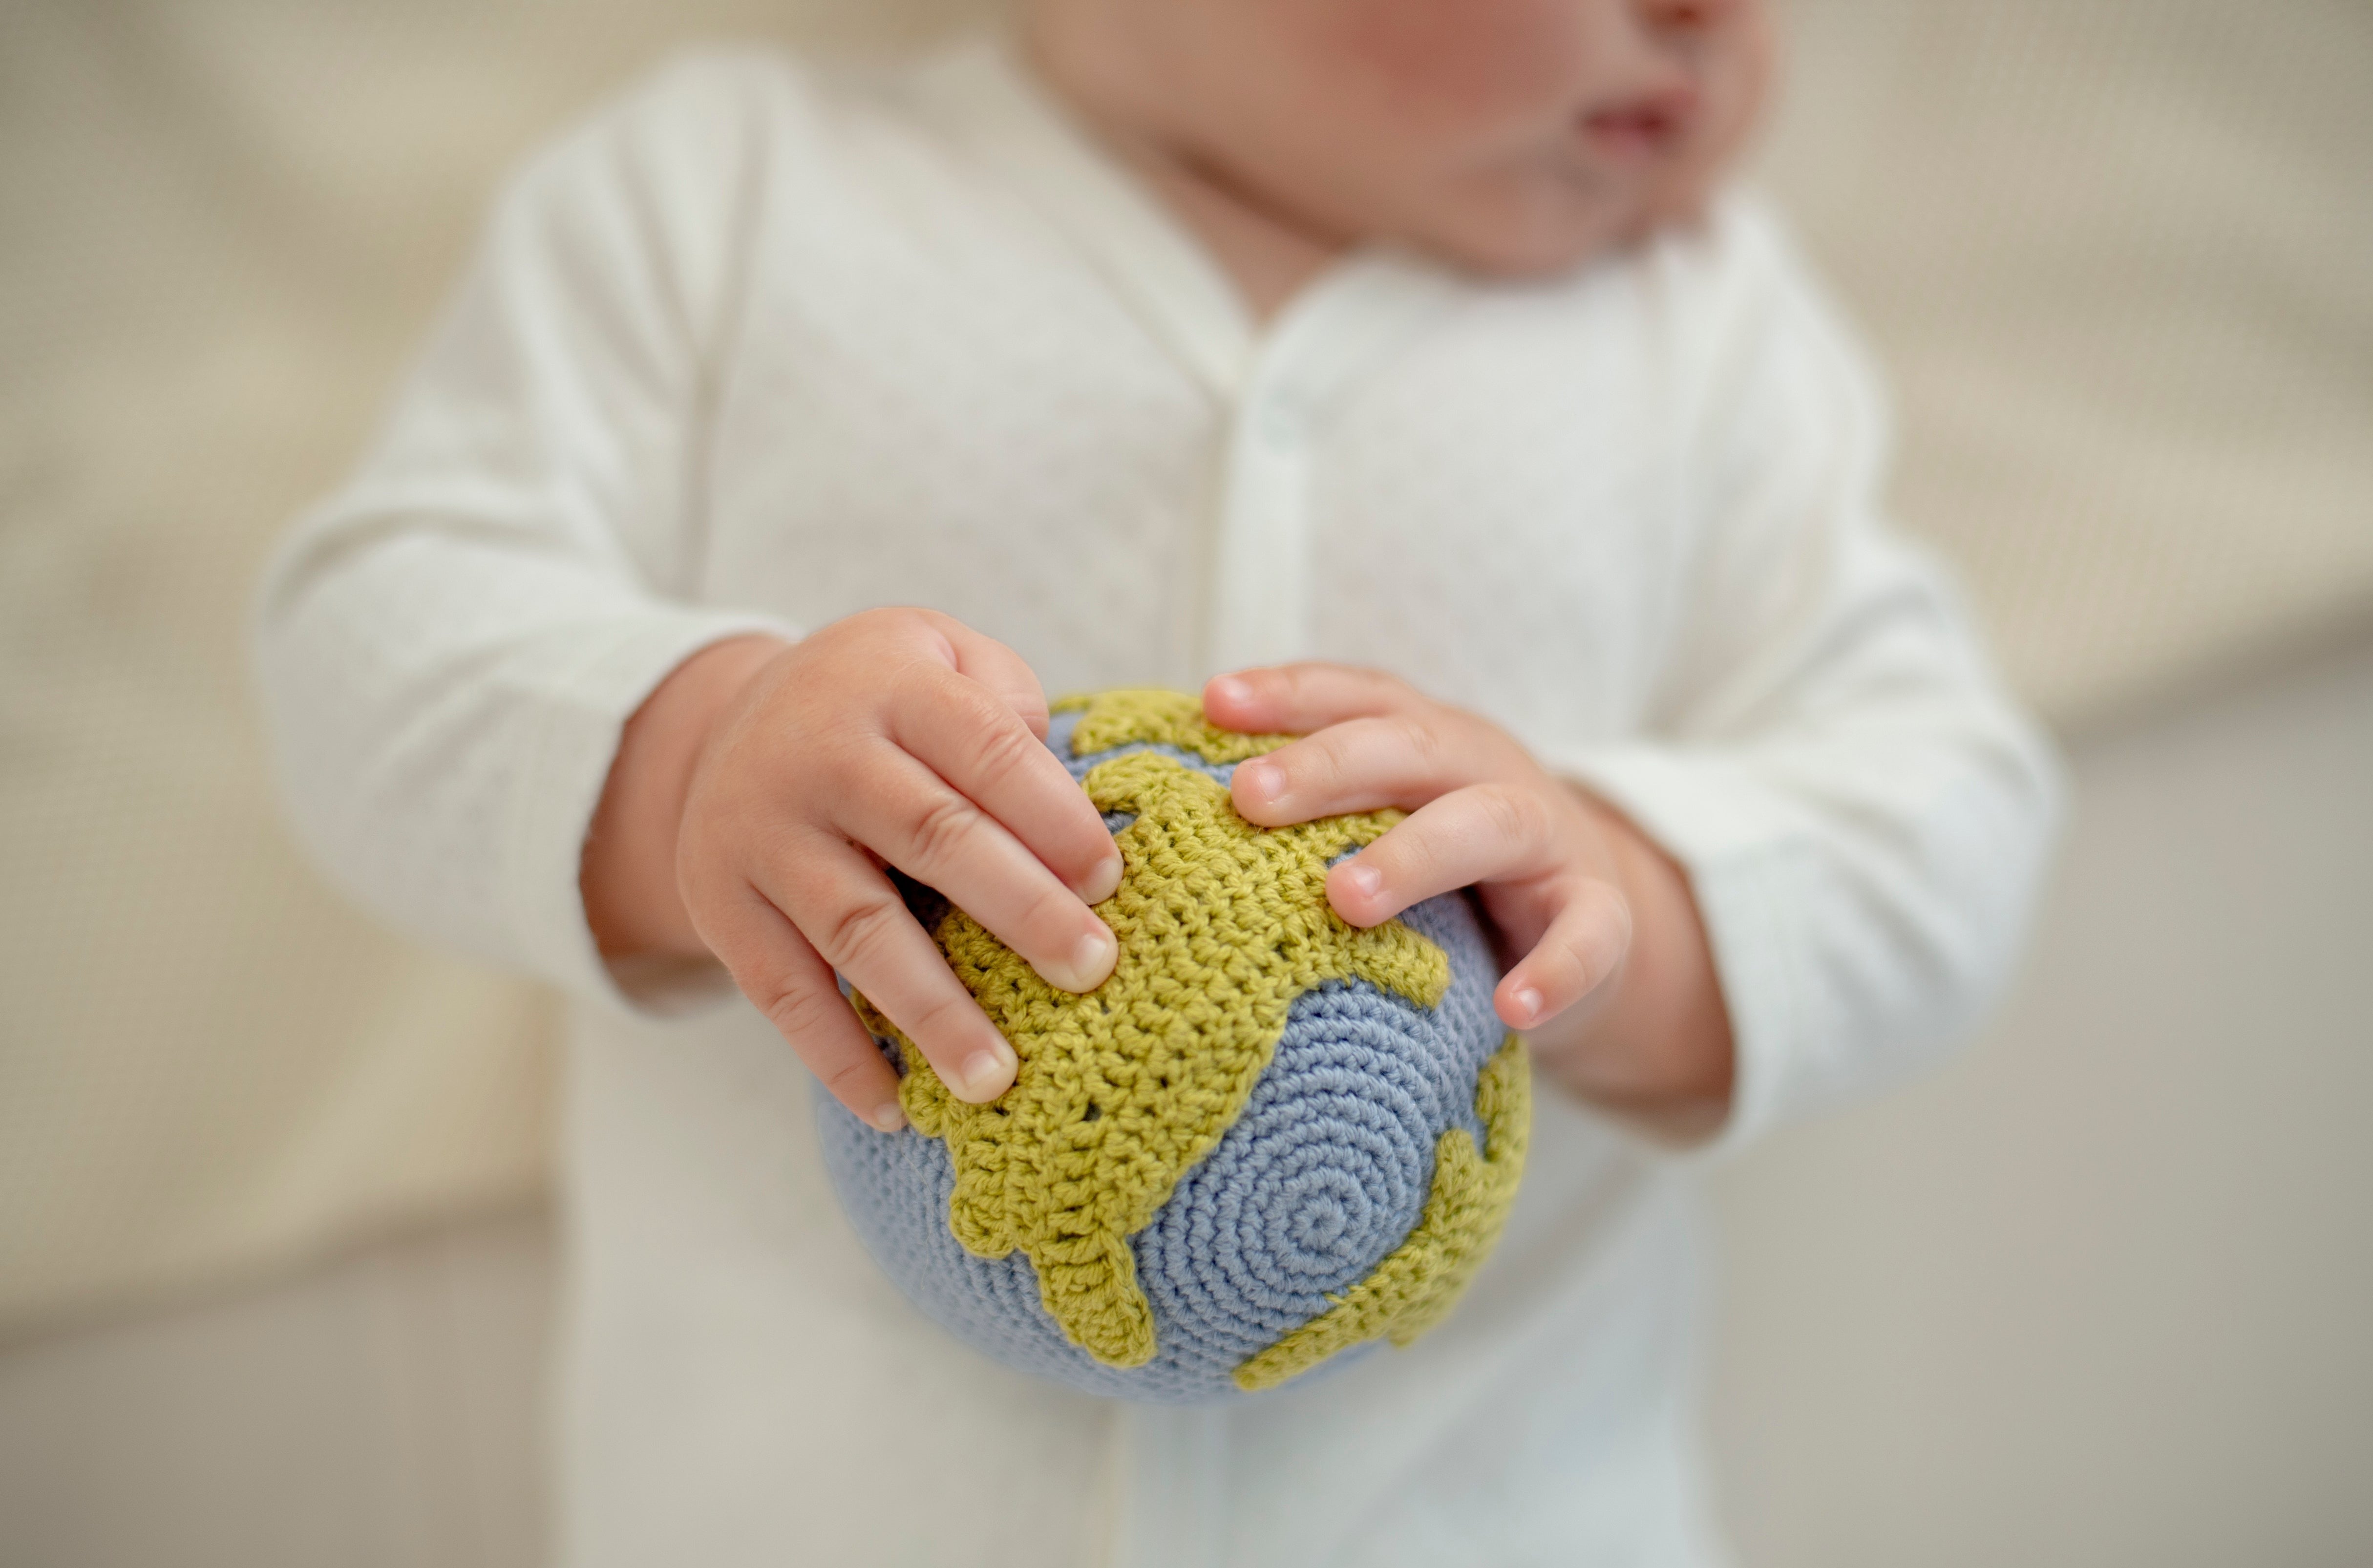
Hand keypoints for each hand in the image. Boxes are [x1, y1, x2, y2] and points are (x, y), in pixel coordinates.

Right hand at [584, 609, 1122, 1131]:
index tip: (1111, 882)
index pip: (985, 748)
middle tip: (1092, 969)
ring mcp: (760, 833)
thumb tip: (1078, 822)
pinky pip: (782, 993)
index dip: (1052, 815)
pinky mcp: (720, 904)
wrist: (728, 721)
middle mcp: (819, 754)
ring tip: (999, 1078)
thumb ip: (1009, 711)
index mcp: (893, 685)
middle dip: (1020, 908)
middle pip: (931, 835)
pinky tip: (897, 1109)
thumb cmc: (885, 705)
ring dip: (931, 1010)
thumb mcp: (944, 658)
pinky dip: (838, 1056)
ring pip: (857, 928)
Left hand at [1204, 664, 1731, 1131]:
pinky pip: (1589, 935)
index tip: (1211, 704)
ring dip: (1416, 853)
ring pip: (1492, 821)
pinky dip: (1554, 967)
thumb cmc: (1447, 872)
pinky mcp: (1601, 913)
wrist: (1590, 920)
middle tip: (1248, 798)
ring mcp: (1550, 838)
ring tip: (1345, 899)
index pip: (1354, 698)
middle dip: (1328, 765)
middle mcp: (1485, 769)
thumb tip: (1164, 820)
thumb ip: (1305, 815)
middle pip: (1409, 747)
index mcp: (1424, 740)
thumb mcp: (1383, 821)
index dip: (1289, 694)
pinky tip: (1512, 1005)